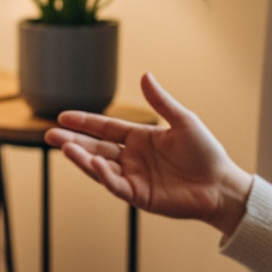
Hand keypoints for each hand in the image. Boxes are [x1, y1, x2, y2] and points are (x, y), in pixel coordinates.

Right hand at [45, 73, 252, 235]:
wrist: (222, 186)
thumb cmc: (207, 153)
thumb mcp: (184, 121)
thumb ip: (161, 102)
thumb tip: (145, 75)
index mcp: (140, 138)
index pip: (105, 128)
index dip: (84, 122)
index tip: (62, 116)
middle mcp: (132, 158)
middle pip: (95, 147)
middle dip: (72, 142)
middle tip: (49, 136)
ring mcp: (133, 178)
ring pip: (100, 167)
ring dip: (81, 158)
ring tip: (64, 149)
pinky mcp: (139, 196)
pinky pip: (116, 185)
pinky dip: (103, 175)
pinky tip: (92, 163)